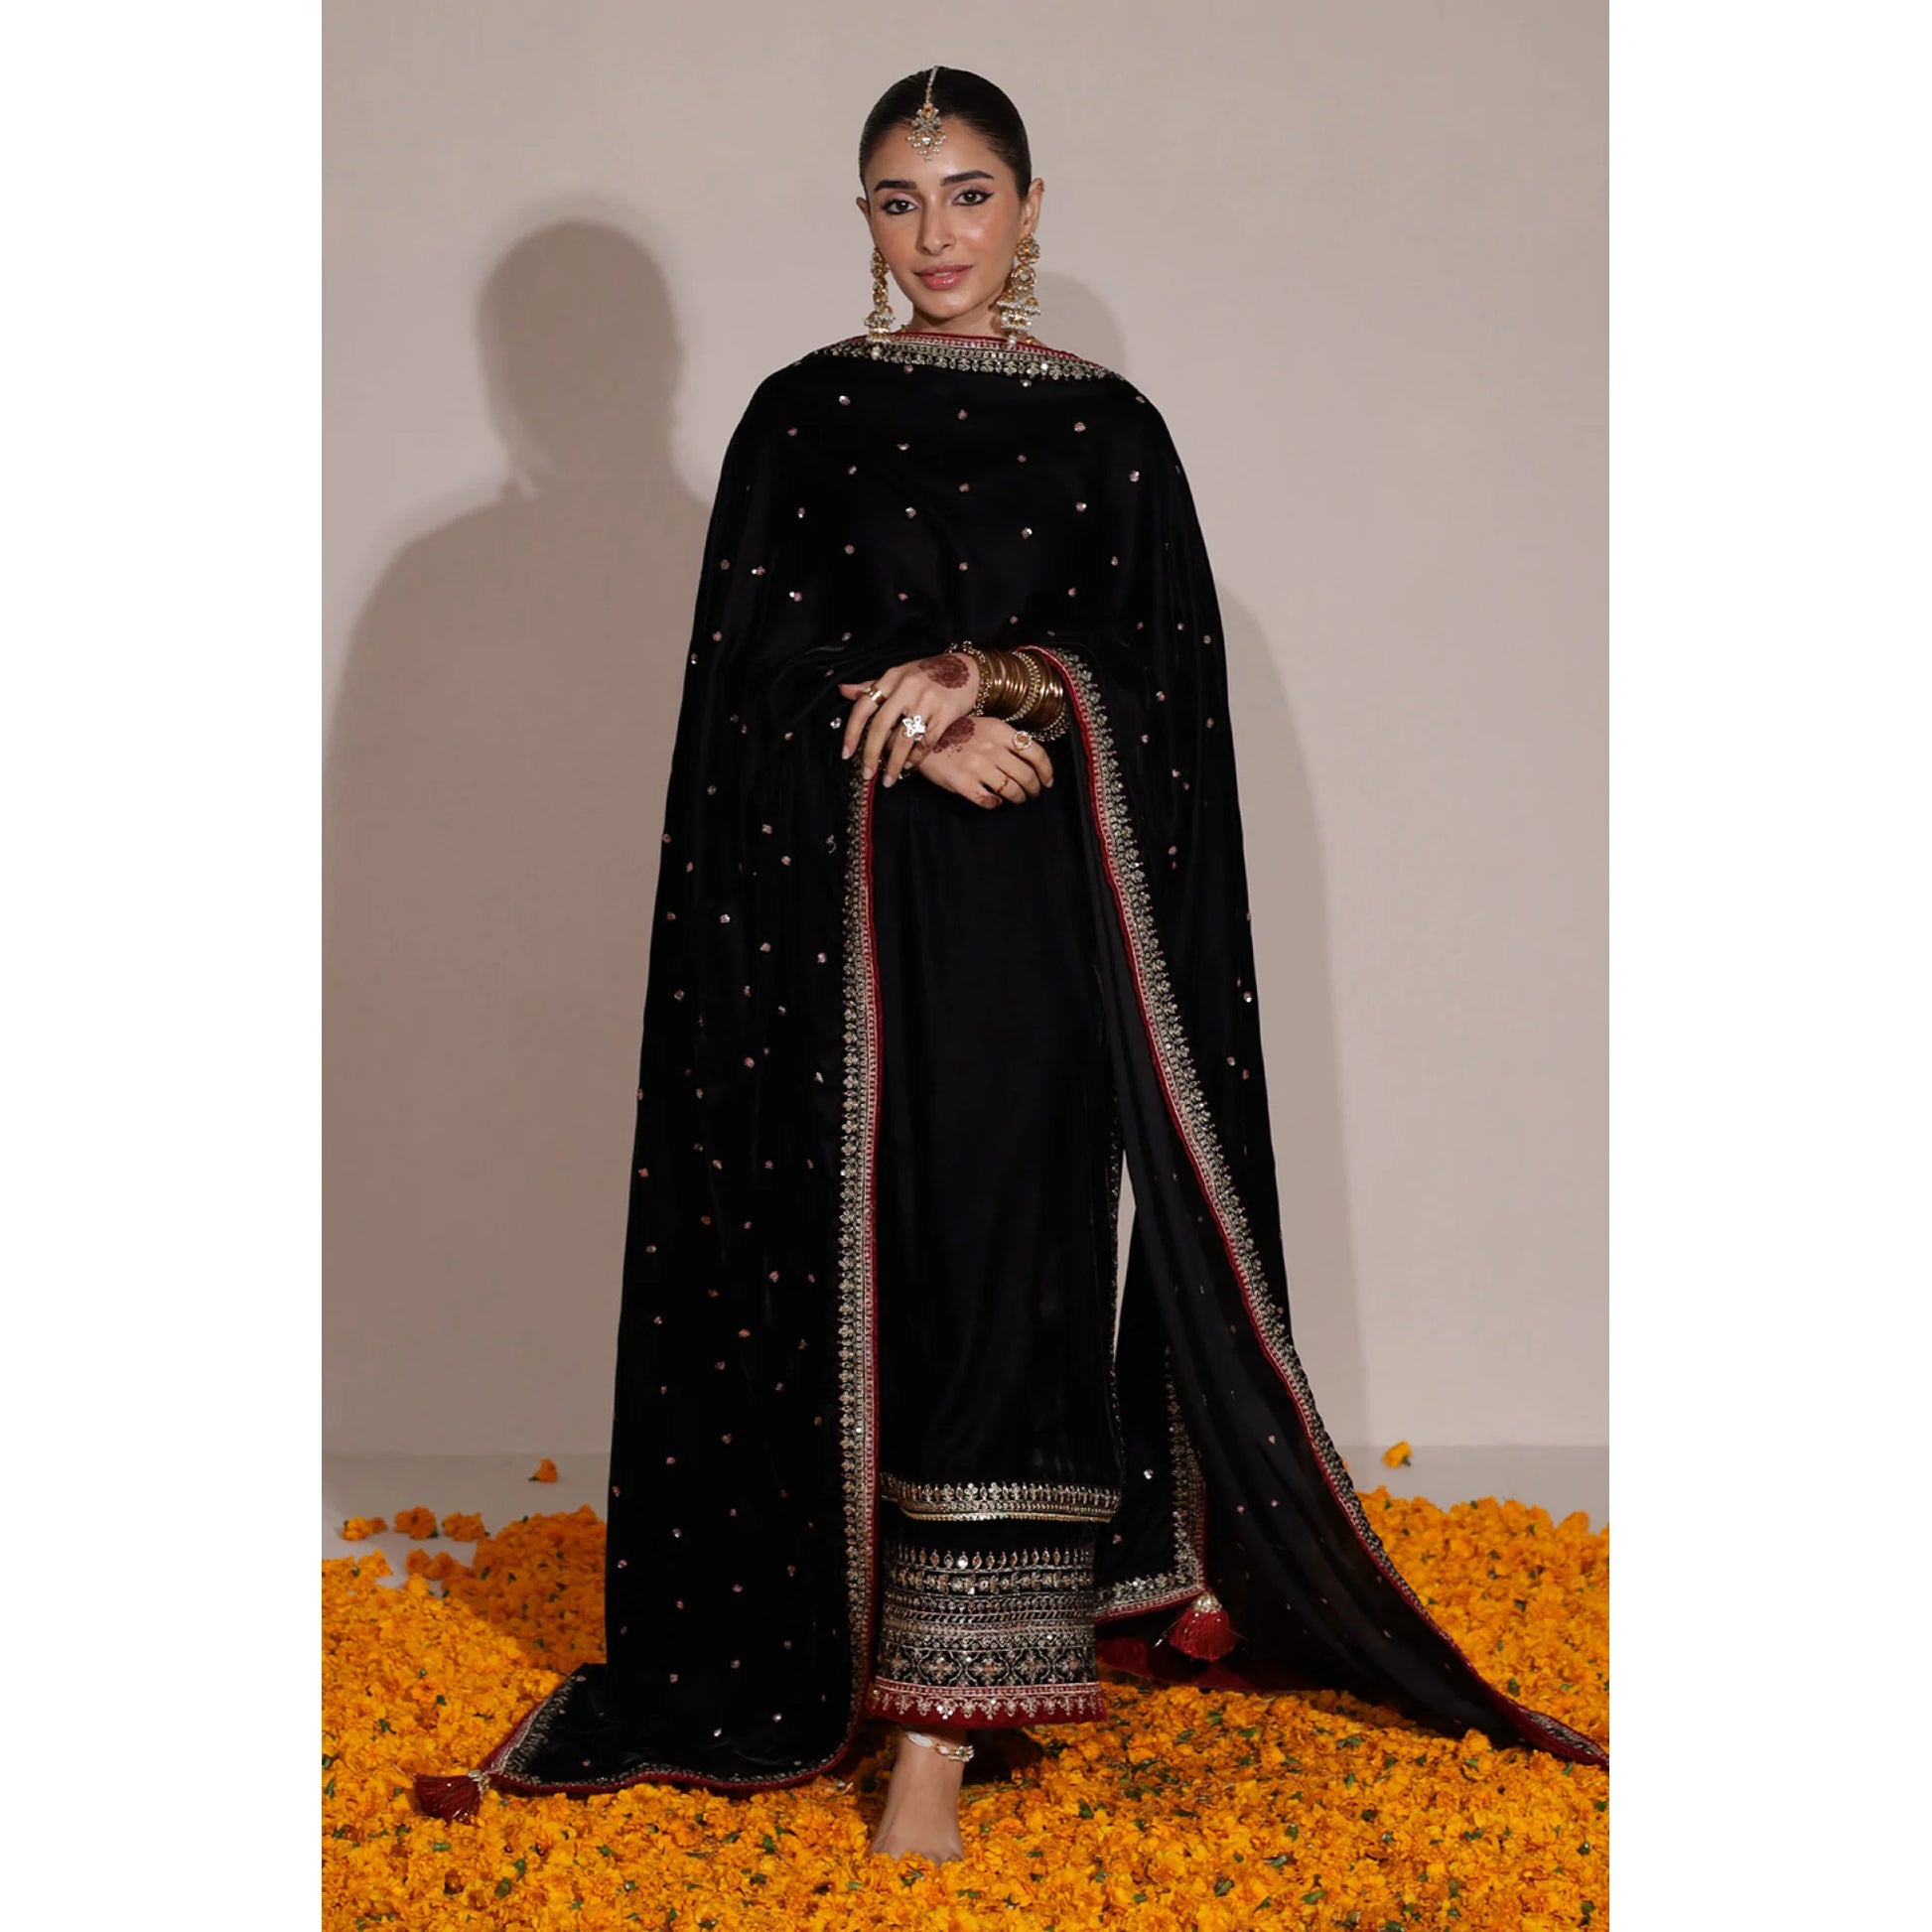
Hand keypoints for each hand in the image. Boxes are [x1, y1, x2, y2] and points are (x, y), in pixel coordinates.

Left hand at [837, 651, 980, 787]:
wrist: (968, 670)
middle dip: (871, 755)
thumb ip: (872, 685)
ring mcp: (927, 701)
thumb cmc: (929, 674)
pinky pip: (926, 742)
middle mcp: (907, 688)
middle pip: (881, 727)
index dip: (852, 732)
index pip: (863, 707)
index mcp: (891, 678)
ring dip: (894, 763)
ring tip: (889, 779)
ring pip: (903, 739)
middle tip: (867, 774)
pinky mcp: (945, 713)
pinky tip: (910, 766)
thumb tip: (843, 691)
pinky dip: (916, 757)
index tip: (847, 754)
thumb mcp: (899, 674)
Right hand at [906, 715, 1054, 809]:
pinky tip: (995, 801)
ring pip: (1012, 790)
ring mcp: (977, 766)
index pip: (1036, 753)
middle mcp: (991, 748)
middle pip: (1026, 775)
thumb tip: (1031, 759)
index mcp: (999, 731)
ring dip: (1019, 798)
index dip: (1047, 770)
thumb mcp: (984, 726)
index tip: (1048, 781)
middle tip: (1033, 793)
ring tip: (1018, 799)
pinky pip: (989, 801)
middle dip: (1034, 789)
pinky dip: (997, 804)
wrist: (919, 738)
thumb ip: (1006, 739)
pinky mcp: (963, 783)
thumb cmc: (955, 733)